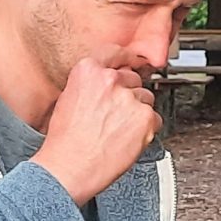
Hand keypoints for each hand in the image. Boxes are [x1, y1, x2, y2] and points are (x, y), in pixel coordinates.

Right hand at [30, 55, 159, 203]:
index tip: (132, 62)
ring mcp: (129, 98)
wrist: (69, 167)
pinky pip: (155, 119)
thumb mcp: (69, 99)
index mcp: (88, 71)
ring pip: (146, 99)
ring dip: (137, 113)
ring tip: (117, 131)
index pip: (116, 53)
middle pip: (133, 79)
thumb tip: (109, 82)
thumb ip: (92, 84)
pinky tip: (127, 139)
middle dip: (128, 95)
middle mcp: (110, 80)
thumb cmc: (65, 142)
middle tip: (115, 116)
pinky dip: (146, 130)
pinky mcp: (145, 118)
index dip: (126, 60)